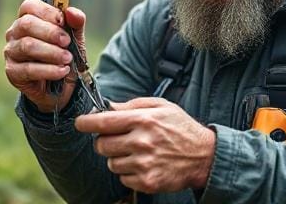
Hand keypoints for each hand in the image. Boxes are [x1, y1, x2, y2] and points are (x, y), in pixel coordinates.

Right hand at [3, 0, 87, 111]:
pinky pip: (28, 69)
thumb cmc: (64, 56)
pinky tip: (62, 71)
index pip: (29, 6)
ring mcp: (11, 52)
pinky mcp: (12, 72)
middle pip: (26, 24)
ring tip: (68, 59)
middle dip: (50, 32)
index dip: (47, 12)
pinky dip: (49, 70)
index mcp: (28, 18)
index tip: (63, 22)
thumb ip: (75, 23)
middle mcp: (15, 33)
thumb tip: (71, 11)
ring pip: (27, 46)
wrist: (63, 87)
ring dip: (52, 52)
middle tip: (67, 42)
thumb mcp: (75, 39)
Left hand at [75, 97, 215, 193]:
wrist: (204, 156)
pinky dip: (129, 173)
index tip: (80, 123)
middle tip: (118, 139)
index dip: (86, 123)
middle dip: (105, 142)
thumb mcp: (161, 107)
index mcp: (143, 120)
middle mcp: (141, 142)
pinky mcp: (147, 181)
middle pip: (101, 145)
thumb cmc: (181, 128)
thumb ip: (132, 105)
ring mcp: (144, 164)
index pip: (103, 122)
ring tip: (138, 152)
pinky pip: (123, 178)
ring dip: (119, 158)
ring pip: (111, 163)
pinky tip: (145, 165)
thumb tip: (107, 106)